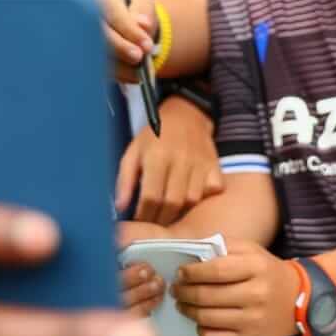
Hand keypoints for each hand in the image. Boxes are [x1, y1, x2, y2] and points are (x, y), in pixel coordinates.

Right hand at [95, 0, 157, 83]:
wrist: (130, 33)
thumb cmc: (136, 15)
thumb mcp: (145, 7)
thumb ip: (145, 12)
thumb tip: (142, 24)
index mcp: (103, 1)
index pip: (113, 14)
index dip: (129, 30)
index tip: (146, 45)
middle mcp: (88, 18)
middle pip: (100, 34)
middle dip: (120, 47)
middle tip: (139, 57)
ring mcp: (85, 40)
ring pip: (98, 55)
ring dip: (120, 66)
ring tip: (139, 72)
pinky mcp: (88, 59)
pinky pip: (100, 70)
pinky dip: (119, 75)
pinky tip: (133, 77)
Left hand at [117, 96, 221, 224]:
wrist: (186, 113)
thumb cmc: (155, 135)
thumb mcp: (133, 151)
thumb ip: (125, 179)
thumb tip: (120, 207)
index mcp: (156, 157)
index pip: (150, 197)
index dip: (144, 215)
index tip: (139, 222)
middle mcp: (180, 161)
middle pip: (172, 203)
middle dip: (161, 219)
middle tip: (153, 223)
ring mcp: (200, 163)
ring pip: (192, 201)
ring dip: (180, 211)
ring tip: (170, 213)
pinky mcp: (215, 165)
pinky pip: (213, 190)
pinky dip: (204, 198)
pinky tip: (193, 197)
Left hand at [169, 239, 300, 335]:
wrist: (300, 300)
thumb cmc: (268, 273)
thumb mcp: (251, 251)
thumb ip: (223, 247)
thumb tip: (192, 253)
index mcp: (256, 268)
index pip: (215, 271)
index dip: (192, 273)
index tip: (181, 273)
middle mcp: (256, 295)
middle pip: (207, 296)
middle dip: (184, 292)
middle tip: (176, 289)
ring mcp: (253, 321)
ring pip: (207, 318)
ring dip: (188, 310)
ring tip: (183, 304)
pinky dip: (201, 330)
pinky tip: (200, 321)